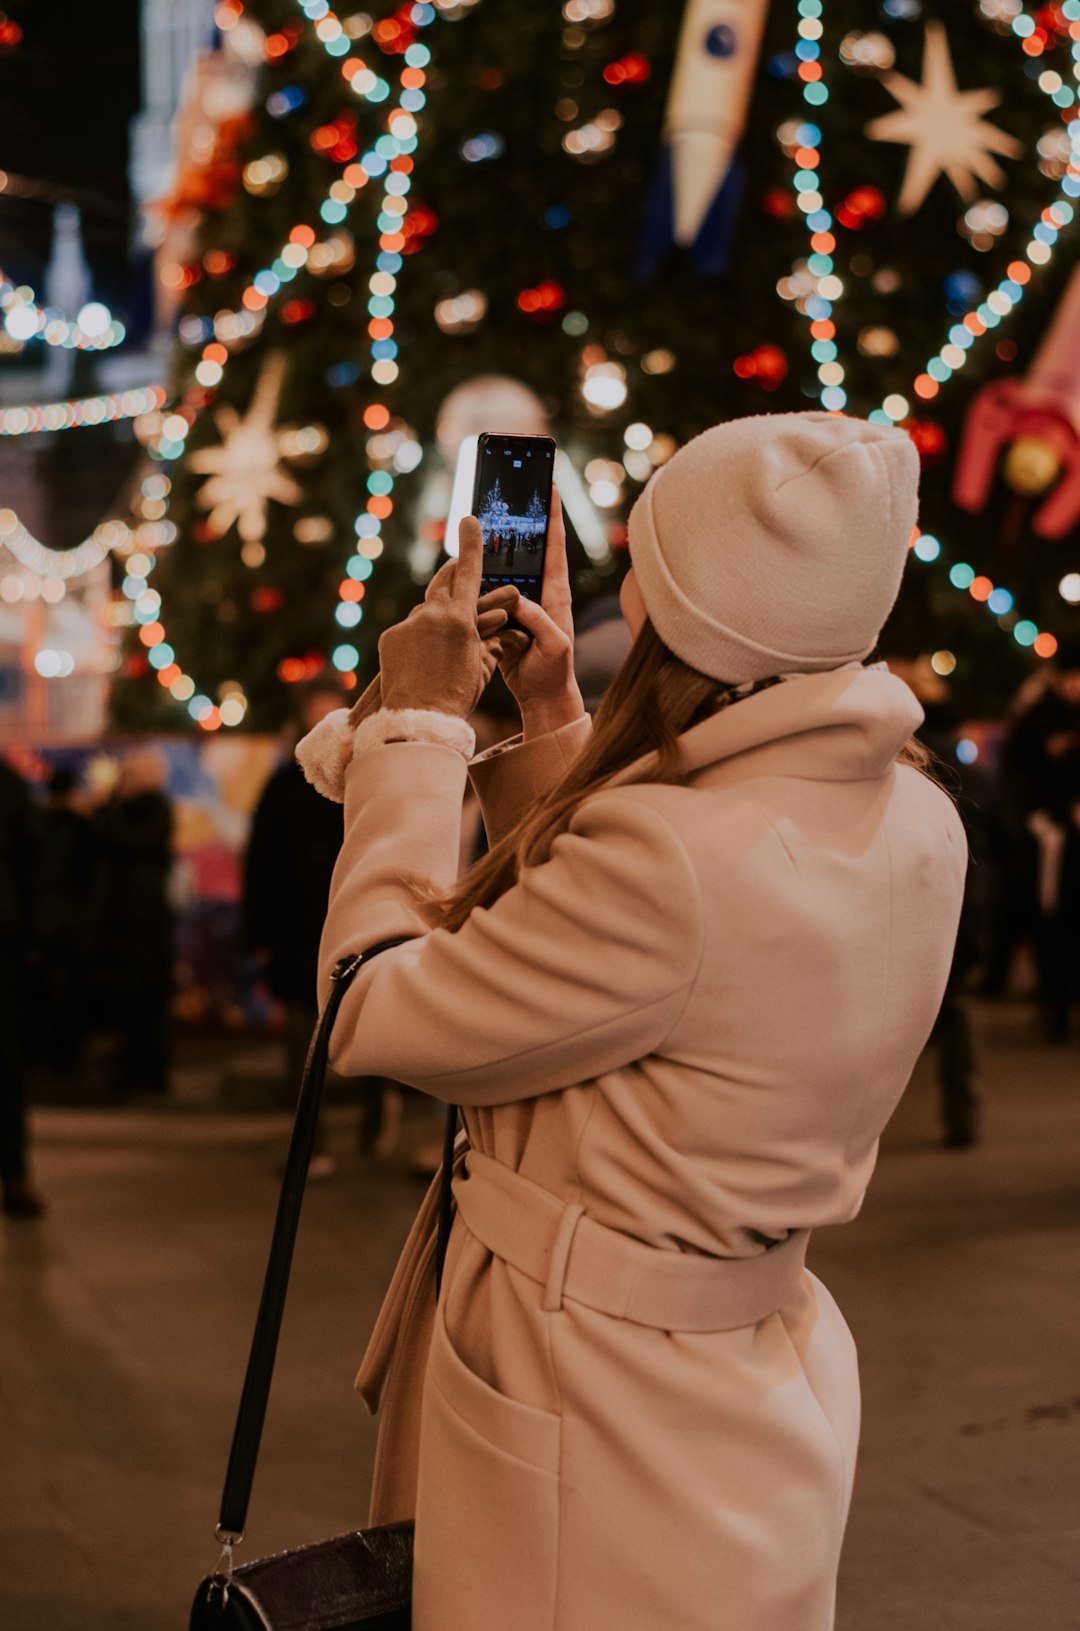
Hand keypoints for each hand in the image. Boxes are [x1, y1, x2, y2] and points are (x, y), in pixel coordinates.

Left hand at [377, 516, 510, 716]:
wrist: (417, 720)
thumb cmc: (457, 696)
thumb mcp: (482, 667)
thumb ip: (491, 640)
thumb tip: (506, 627)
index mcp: (459, 619)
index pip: (468, 572)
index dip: (471, 545)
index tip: (469, 519)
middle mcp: (430, 615)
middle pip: (442, 582)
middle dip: (452, 573)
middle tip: (459, 566)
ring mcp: (407, 625)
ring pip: (426, 610)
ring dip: (437, 615)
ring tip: (446, 636)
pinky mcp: (390, 638)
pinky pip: (409, 629)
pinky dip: (419, 636)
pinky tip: (425, 656)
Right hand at [497, 489, 584, 738]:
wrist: (541, 698)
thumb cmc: (554, 673)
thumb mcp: (555, 646)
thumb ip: (541, 622)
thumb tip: (519, 599)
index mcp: (556, 596)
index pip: (555, 549)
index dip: (554, 519)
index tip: (552, 489)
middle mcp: (538, 594)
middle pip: (528, 551)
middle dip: (520, 523)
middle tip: (509, 495)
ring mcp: (520, 605)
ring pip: (504, 570)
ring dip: (493, 551)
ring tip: (480, 525)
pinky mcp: (502, 619)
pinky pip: (488, 594)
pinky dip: (477, 581)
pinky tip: (463, 567)